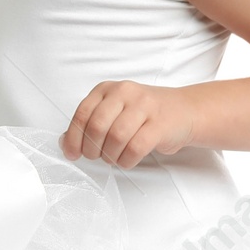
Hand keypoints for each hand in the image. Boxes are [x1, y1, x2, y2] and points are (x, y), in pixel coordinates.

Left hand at [60, 80, 196, 167]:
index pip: (83, 113)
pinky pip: (136, 147)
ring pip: (116, 138)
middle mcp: (125, 92)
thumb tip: (64, 143)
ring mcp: (145, 106)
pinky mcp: (160, 124)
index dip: (74, 137)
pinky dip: (127, 160)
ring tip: (114, 158)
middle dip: (92, 149)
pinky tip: (127, 160)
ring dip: (111, 156)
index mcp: (108, 89)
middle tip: (97, 157)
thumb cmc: (145, 115)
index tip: (73, 154)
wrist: (185, 111)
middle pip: (97, 126)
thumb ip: (89, 125)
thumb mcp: (114, 112)